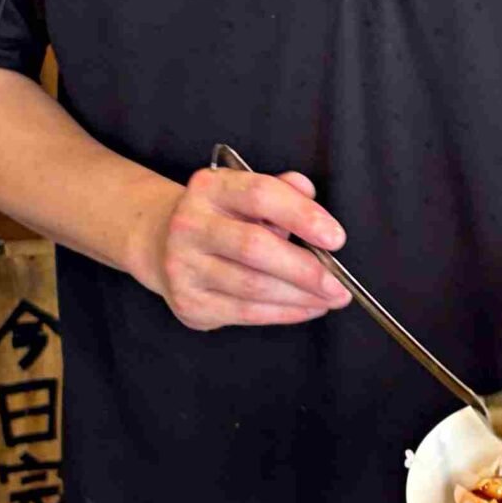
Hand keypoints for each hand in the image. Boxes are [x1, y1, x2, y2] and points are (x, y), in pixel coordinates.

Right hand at [134, 166, 351, 331]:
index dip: (302, 216)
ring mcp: (183, 265)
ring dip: (299, 297)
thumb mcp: (244, 194)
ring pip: (252, 286)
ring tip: (329, 298)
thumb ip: (280, 191)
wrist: (162, 244)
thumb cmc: (220, 219)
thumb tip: (308, 193)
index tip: (335, 238)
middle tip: (339, 284)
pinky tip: (305, 309)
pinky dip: (283, 313)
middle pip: (255, 247)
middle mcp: (190, 224)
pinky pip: (245, 312)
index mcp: (209, 188)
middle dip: (305, 270)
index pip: (260, 195)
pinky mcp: (188, 301)